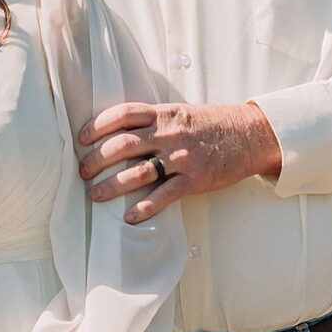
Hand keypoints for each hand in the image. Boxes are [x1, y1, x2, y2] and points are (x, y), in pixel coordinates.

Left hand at [78, 99, 281, 220]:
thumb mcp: (181, 113)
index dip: (96, 126)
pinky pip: (164, 195)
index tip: (81, 139)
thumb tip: (122, 131)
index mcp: (163, 114)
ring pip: (137, 172)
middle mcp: (169, 134)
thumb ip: (155, 120)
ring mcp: (181, 157)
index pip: (122, 115)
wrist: (249, 135)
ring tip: (95, 195)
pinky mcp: (194, 179)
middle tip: (83, 172)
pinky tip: (130, 218)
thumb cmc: (213, 124)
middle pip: (122, 145)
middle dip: (96, 160)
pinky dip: (144, 208)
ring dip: (111, 186)